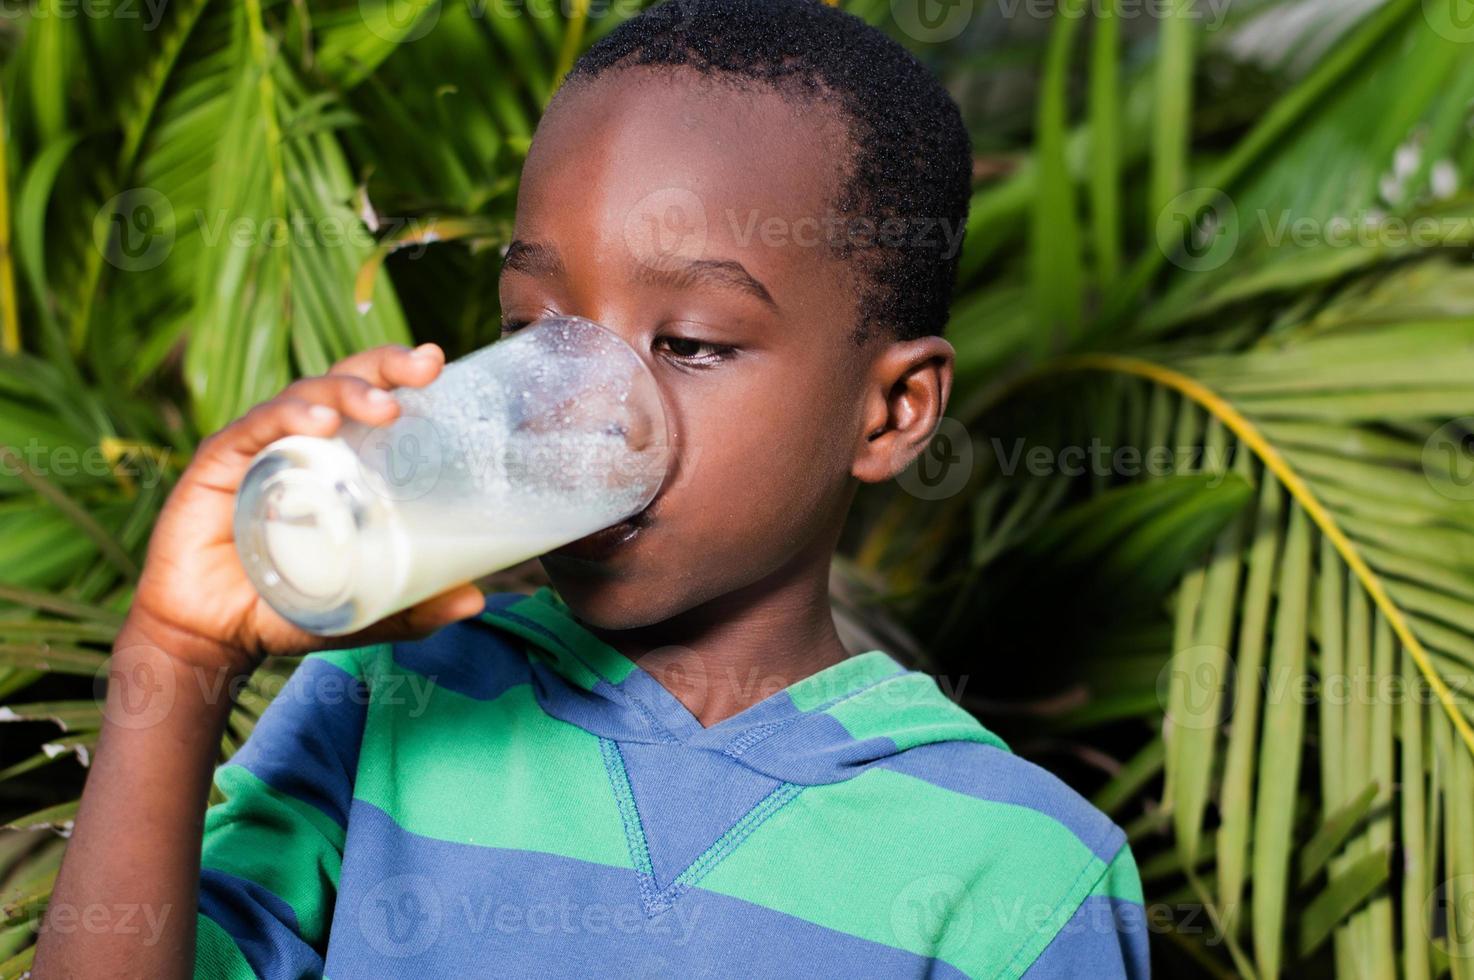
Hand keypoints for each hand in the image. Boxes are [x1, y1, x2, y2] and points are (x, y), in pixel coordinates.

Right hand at [127, 342, 486, 673]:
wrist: (214, 636)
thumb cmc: (289, 605)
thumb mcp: (365, 605)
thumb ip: (416, 603)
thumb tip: (474, 598)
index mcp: (339, 456)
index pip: (374, 398)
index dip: (403, 374)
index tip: (440, 362)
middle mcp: (302, 440)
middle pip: (345, 382)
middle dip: (386, 366)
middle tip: (424, 367)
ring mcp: (261, 447)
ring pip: (306, 397)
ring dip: (347, 393)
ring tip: (383, 407)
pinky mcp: (221, 463)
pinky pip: (256, 428)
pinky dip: (288, 418)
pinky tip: (318, 424)